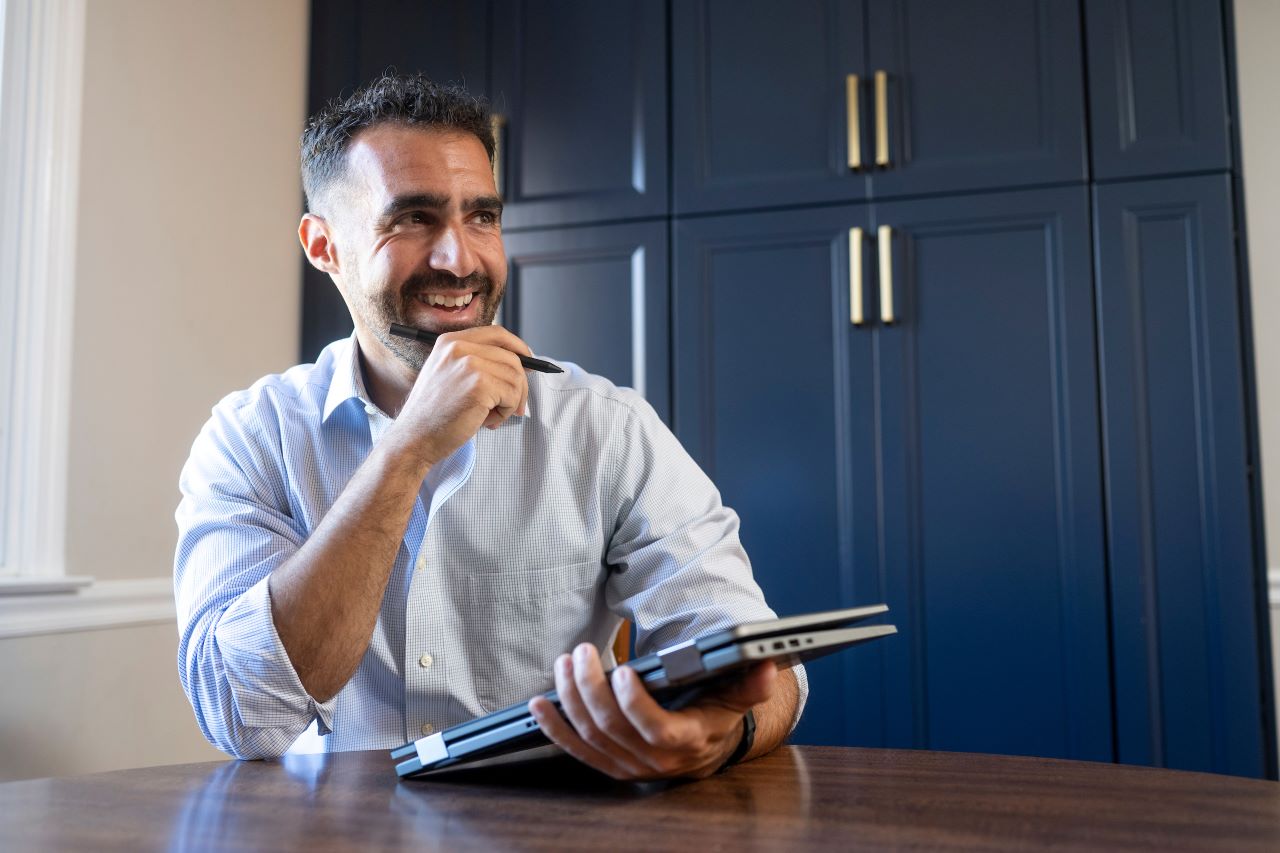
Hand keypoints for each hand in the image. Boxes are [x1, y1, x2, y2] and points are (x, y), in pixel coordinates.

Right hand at [390, 325, 532, 464]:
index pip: (497, 333)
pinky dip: (506, 412)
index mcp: (450, 342)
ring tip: (489, 416)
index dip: (518, 347)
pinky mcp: (479, 384)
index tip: (529, 362)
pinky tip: (486, 421)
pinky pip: (512, 395)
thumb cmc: (434, 415)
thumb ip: (477, 364)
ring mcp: (469, 364)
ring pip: (516, 377)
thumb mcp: (450, 377)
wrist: (415, 439)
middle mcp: (458, 347)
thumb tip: (521, 365)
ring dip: (510, 402)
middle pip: (512, 357)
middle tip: (514, 406)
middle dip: (520, 385)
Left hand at [529, 643, 776, 780]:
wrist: (704, 751)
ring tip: (565, 664)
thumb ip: (751, 684)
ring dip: (570, 698)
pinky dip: (554, 727)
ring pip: (590, 735)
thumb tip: (767, 667)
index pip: (656, 728)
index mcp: (686, 741)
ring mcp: (628, 765)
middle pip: (613, 726)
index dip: (634, 702)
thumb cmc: (715, 716)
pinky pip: (575, 749)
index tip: (623, 669)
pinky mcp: (608, 764)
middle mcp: (654, 760)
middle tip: (583, 652)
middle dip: (591, 687)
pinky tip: (539, 704)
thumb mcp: (736, 698)